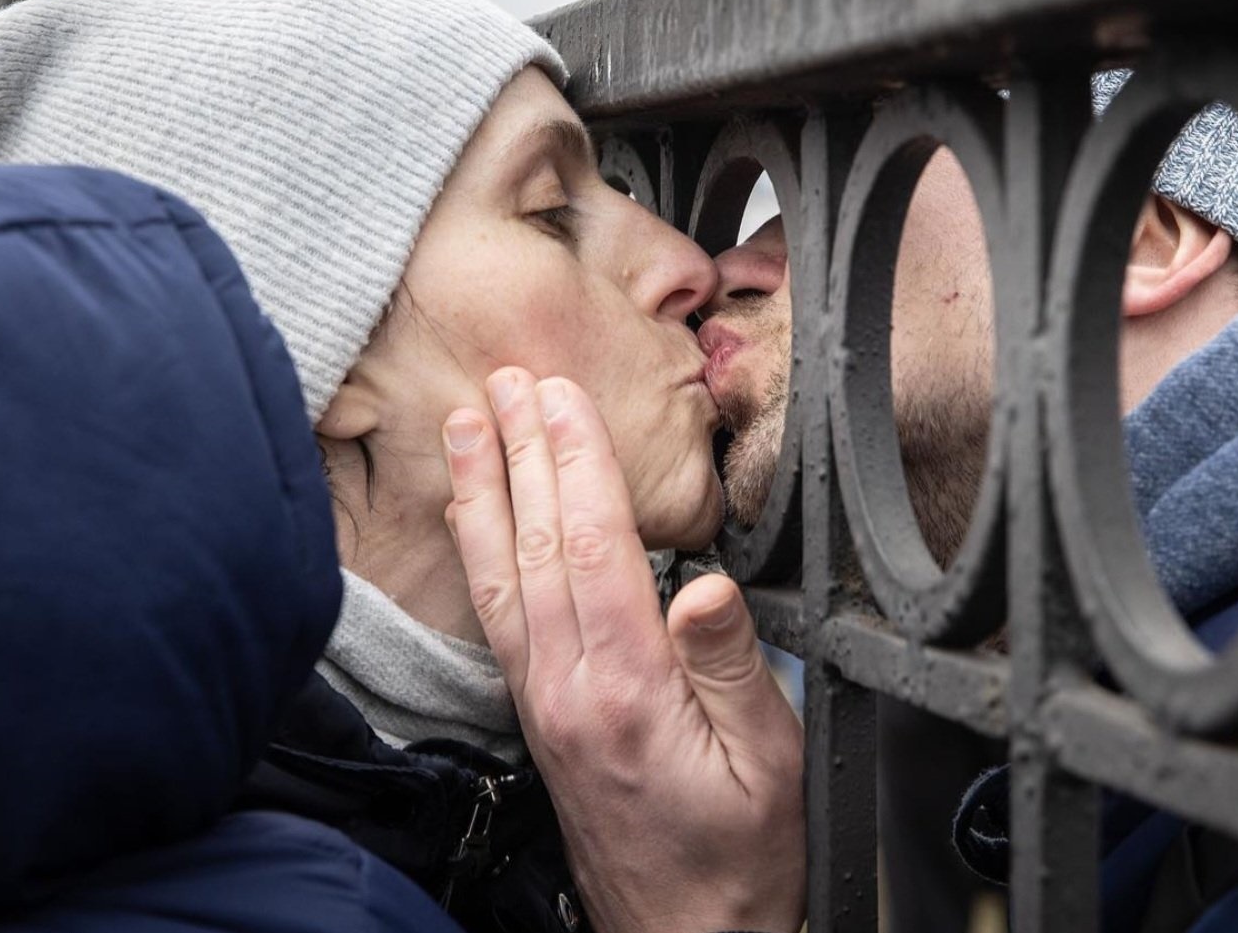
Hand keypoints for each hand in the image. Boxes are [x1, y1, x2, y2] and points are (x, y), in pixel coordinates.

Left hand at [442, 366, 805, 932]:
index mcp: (629, 689)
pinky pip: (498, 616)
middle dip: (521, 452)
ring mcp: (543, 702)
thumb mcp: (769, 764)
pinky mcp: (538, 716)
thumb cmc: (738, 860)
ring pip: (502, 576)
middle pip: (536, 546)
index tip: (560, 395)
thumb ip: (733, 668)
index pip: (593, 547)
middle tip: (507, 377)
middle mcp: (568, 689)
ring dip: (484, 492)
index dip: (575, 462)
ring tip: (469, 423)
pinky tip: (475, 519)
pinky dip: (480, 553)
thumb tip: (705, 585)